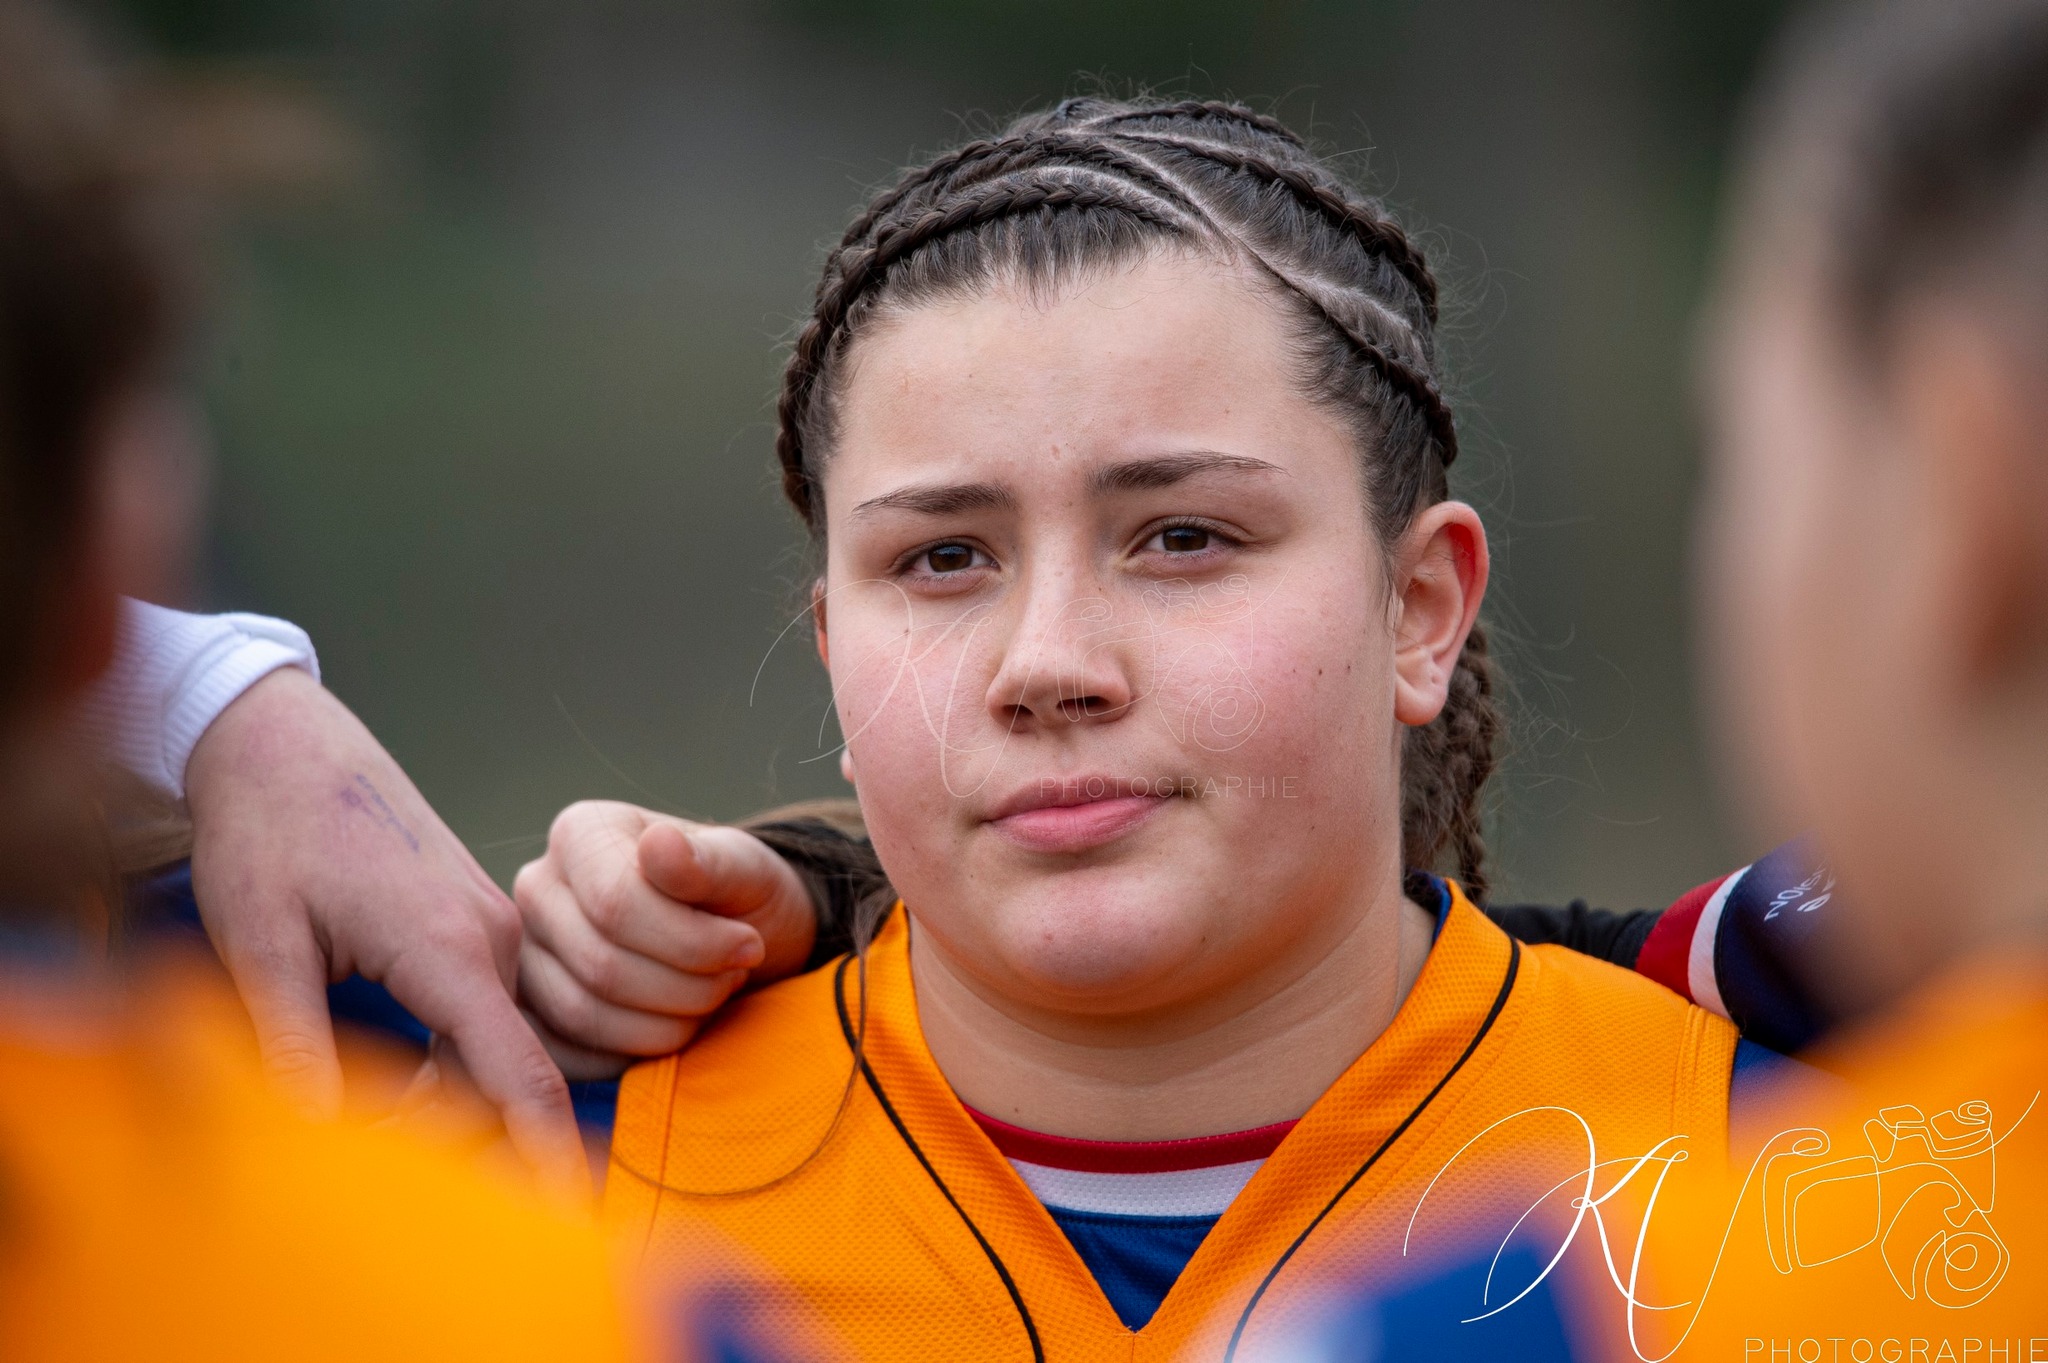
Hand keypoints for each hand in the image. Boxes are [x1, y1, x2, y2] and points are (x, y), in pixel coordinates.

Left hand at [184, 667, 588, 1202]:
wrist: (283, 743)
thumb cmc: (271, 833)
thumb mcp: (263, 945)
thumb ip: (295, 1046)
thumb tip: (315, 1139)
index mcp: (450, 948)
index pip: (518, 1071)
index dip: (543, 1148)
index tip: (566, 1209)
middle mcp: (492, 940)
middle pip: (506, 1073)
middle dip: (458, 1135)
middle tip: (363, 1159)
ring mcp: (492, 930)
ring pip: (494, 1047)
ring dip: (444, 1098)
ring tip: (359, 1114)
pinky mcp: (477, 925)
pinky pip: (483, 1018)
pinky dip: (447, 1062)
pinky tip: (383, 1077)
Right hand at [514, 801, 816, 1064]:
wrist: (731, 935)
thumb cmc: (737, 894)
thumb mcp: (744, 869)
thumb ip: (707, 862)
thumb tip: (660, 846)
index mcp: (579, 834)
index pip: (615, 904)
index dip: (692, 941)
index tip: (746, 945)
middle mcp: (537, 890)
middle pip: (600, 965)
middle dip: (687, 985)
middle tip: (733, 975)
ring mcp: (524, 956)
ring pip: (584, 1016)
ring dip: (669, 1022)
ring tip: (709, 996)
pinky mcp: (531, 1016)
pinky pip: (573, 1057)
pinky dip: (637, 1053)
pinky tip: (675, 1024)